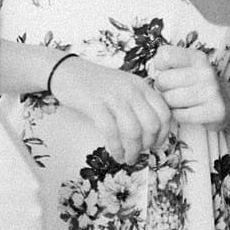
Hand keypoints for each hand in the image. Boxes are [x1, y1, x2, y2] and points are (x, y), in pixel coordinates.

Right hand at [49, 53, 172, 163]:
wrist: (65, 71)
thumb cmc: (94, 82)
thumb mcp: (123, 85)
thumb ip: (139, 102)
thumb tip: (151, 132)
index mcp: (141, 85)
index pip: (164, 113)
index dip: (164, 134)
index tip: (156, 145)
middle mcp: (131, 90)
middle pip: (152, 124)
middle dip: (148, 145)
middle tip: (140, 153)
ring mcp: (113, 97)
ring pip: (133, 131)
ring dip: (133, 150)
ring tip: (128, 158)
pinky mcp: (95, 105)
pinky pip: (111, 132)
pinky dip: (116, 147)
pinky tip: (115, 153)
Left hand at [151, 45, 228, 127]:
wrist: (226, 102)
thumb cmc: (196, 83)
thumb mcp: (185, 66)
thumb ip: (166, 62)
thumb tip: (153, 71)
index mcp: (197, 58)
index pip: (165, 55)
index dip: (159, 65)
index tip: (166, 71)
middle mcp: (206, 72)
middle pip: (163, 80)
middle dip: (162, 87)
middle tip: (172, 89)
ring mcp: (212, 92)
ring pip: (169, 99)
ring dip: (169, 103)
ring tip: (180, 100)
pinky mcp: (214, 111)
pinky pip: (179, 115)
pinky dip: (178, 115)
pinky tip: (187, 110)